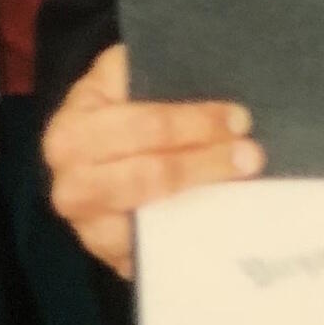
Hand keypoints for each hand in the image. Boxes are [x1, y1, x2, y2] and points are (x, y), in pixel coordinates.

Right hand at [42, 44, 262, 278]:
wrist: (98, 154)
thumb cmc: (126, 107)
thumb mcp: (129, 77)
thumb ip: (160, 71)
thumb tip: (215, 65)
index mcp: (73, 130)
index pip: (141, 127)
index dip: (195, 123)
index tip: (240, 119)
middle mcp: (70, 184)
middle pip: (147, 177)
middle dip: (205, 164)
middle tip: (253, 155)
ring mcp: (88, 228)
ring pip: (149, 221)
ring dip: (203, 202)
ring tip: (244, 185)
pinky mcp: (111, 259)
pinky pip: (152, 257)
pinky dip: (189, 242)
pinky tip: (224, 223)